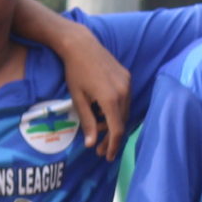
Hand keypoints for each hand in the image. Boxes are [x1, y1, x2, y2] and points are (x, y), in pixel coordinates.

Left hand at [56, 29, 132, 159]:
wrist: (81, 44)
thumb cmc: (75, 72)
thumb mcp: (78, 99)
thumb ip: (87, 122)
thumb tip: (91, 144)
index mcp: (110, 99)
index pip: (116, 130)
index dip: (113, 146)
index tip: (107, 157)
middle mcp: (123, 92)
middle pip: (121, 122)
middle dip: (111, 138)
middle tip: (100, 149)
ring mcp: (127, 83)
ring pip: (124, 112)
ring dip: (113, 124)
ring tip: (98, 129)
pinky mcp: (126, 77)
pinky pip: (124, 100)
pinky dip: (115, 110)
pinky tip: (102, 112)